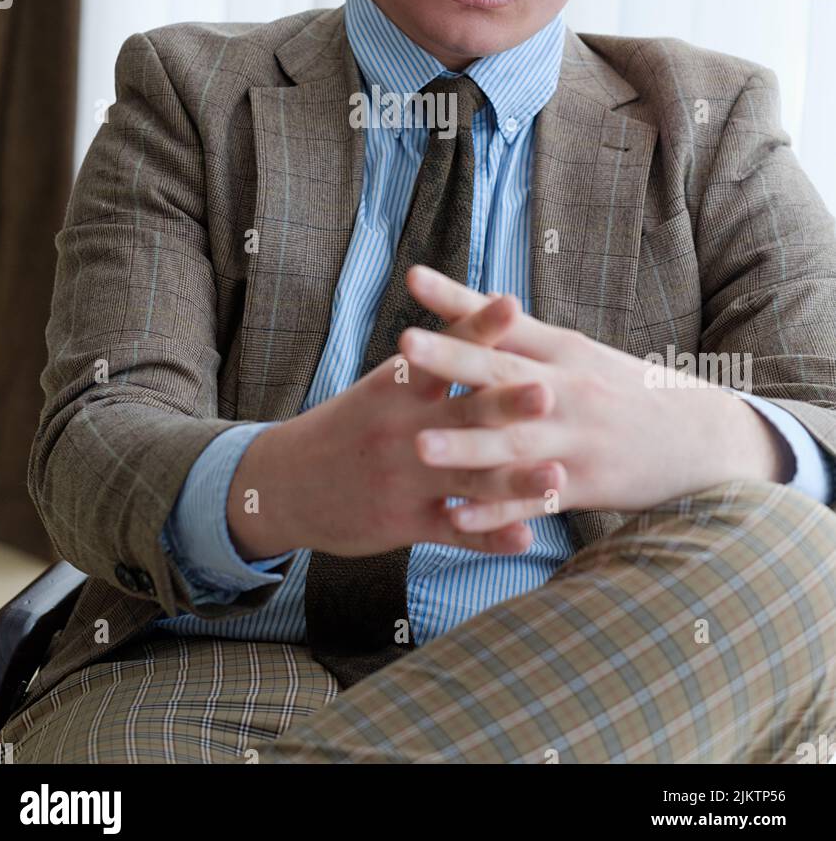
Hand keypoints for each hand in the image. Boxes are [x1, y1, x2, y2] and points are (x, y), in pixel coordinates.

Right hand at [228, 290, 547, 558]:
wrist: (283, 483)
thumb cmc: (346, 426)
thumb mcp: (383, 387)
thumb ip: (433, 365)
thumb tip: (486, 323)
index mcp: (399, 388)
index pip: (445, 350)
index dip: (479, 327)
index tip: (512, 304)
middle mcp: (404, 429)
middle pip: (465, 414)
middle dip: (507, 404)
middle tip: (548, 391)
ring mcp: (406, 478)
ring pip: (469, 479)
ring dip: (515, 480)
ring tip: (557, 476)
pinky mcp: (404, 523)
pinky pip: (454, 532)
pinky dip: (490, 536)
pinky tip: (526, 536)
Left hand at [397, 264, 772, 529]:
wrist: (706, 439)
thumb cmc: (632, 390)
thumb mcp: (584, 354)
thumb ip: (527, 337)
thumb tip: (476, 305)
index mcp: (562, 351)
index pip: (502, 320)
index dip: (458, 299)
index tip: (412, 277)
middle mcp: (566, 389)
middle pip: (501, 372)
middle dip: (452, 359)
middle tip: (404, 346)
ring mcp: (576, 438)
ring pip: (513, 441)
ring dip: (466, 444)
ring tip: (419, 443)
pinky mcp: (586, 484)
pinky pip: (531, 498)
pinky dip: (494, 511)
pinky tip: (454, 516)